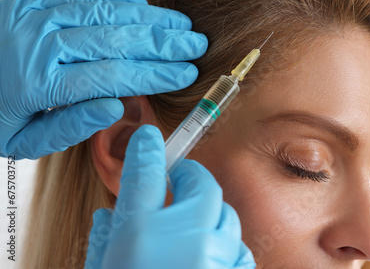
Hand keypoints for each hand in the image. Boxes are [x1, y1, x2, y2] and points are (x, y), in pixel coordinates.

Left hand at [0, 0, 206, 158]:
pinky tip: (144, 8)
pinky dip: (117, 4)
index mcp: (39, 84)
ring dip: (148, 19)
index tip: (186, 72)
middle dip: (164, 43)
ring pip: (105, 14)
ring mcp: (35, 16)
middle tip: (197, 44)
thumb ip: (72, 126)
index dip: (156, 74)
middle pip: (117, 41)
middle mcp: (40, 44)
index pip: (114, 75)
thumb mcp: (23, 142)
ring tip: (181, 24)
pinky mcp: (32, 1)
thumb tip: (117, 105)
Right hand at [84, 125, 255, 268]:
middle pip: (201, 183)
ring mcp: (214, 255)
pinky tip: (209, 259)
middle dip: (191, 179)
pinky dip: (225, 249)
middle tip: (178, 183)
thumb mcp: (103, 265)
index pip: (144, 171)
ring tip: (193, 233)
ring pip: (225, 215)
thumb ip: (106, 238)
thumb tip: (109, 217)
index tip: (149, 139)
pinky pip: (240, 248)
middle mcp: (181, 236)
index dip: (146, 149)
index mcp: (139, 231)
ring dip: (210, 218)